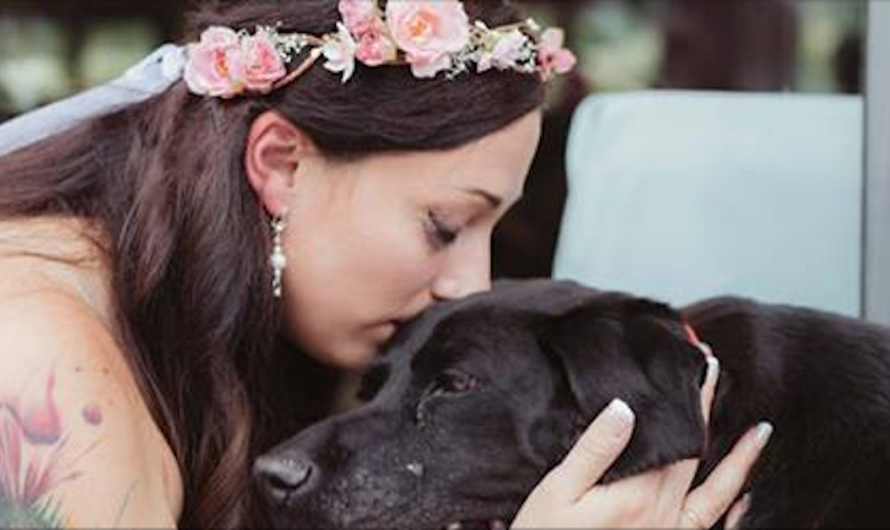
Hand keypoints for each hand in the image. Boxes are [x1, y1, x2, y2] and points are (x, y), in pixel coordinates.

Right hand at [512, 352, 771, 528]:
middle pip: (694, 450)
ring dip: (737, 457)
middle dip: (705, 408)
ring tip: (760, 431)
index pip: (674, 432)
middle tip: (715, 370)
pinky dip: (731, 507)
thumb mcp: (558, 491)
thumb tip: (625, 407)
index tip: (700, 361)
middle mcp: (663, 511)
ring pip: (713, 486)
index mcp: (638, 492)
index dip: (690, 395)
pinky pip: (708, 522)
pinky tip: (746, 494)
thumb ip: (594, 450)